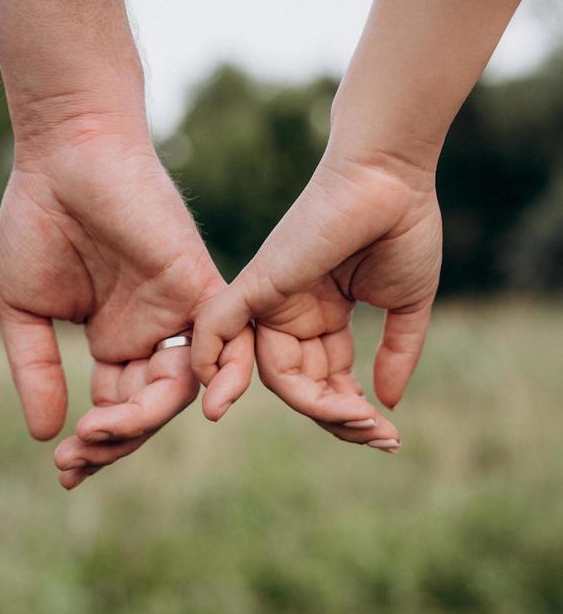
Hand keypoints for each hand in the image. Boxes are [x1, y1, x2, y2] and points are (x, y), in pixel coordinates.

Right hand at [0, 130, 252, 488]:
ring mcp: (177, 309)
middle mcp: (151, 330)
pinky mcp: (199, 281)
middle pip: (150, 406)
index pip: (117, 405)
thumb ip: (36, 369)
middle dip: (117, 438)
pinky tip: (202, 407)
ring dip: (145, 418)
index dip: (96, 441)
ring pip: (181, 386)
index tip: (65, 468)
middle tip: (80, 455)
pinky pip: (225, 338)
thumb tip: (44, 434)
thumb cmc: (38, 220)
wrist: (65, 156)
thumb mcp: (23, 309)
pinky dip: (222, 374)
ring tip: (103, 432)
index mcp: (114, 336)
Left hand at [192, 149, 441, 450]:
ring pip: (272, 372)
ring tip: (356, 421)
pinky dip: (210, 360)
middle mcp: (293, 310)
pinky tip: (220, 405)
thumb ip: (396, 353)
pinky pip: (217, 327)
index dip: (351, 411)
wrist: (392, 179)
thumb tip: (388, 403)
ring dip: (312, 406)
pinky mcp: (257, 281)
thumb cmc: (404, 229)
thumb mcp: (405, 306)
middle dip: (337, 415)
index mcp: (324, 314)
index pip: (325, 379)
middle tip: (377, 434)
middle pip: (299, 384)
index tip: (387, 433)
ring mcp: (273, 297)